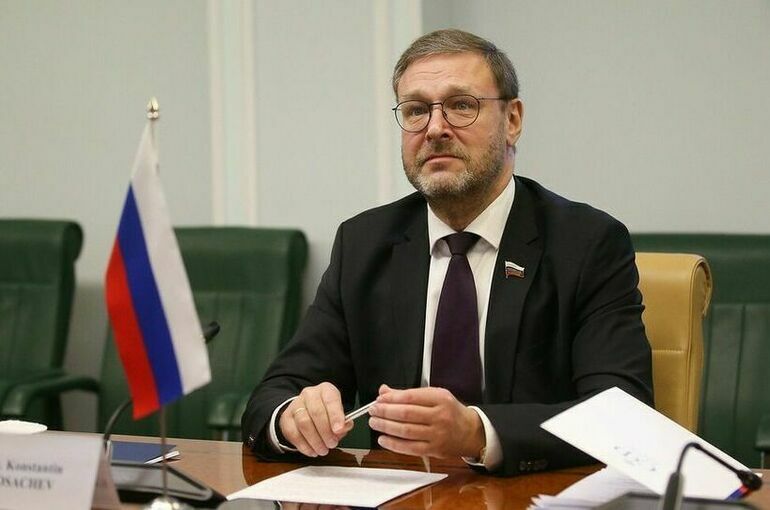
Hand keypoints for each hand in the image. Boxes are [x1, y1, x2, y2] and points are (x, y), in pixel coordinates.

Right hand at [279, 382, 353, 456]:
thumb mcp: (339, 414)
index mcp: (325, 390)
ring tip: (323, 449)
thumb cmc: (326, 413)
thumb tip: (343, 429)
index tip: (339, 430)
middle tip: (332, 444)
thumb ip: (344, 422)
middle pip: (316, 412)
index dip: (335, 415)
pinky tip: (312, 450)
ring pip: (304, 423)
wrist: (307, 410)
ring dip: (315, 440)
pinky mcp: (286, 418)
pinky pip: (293, 433)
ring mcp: (296, 405)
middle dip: (325, 432)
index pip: (330, 399)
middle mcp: (309, 394)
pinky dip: (304, 445)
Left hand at [368, 384, 484, 458]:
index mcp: (440, 398)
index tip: (379, 399)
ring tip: (374, 422)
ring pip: (406, 431)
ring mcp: (437, 435)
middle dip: (385, 412)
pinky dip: (394, 444)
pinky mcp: (434, 450)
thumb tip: (384, 391)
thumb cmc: (449, 411)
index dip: (392, 398)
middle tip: (373, 410)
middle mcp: (440, 416)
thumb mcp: (434, 396)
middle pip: (406, 414)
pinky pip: (410, 448)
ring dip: (386, 427)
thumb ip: (408, 394)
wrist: (470, 432)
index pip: (411, 397)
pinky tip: (383, 439)